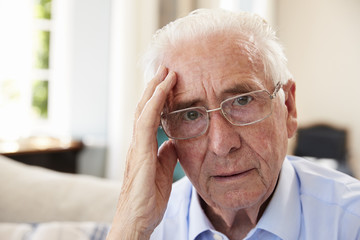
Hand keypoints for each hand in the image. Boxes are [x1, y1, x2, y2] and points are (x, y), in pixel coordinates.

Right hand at [107, 66, 177, 239]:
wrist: (137, 220)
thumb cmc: (148, 199)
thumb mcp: (164, 172)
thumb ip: (167, 155)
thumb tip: (173, 141)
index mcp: (144, 147)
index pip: (149, 116)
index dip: (158, 98)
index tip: (169, 82)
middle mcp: (137, 143)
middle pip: (144, 108)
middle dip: (154, 87)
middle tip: (165, 68)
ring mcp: (137, 147)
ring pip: (143, 110)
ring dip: (154, 89)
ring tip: (164, 71)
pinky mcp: (140, 153)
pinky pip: (146, 122)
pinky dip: (154, 104)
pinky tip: (163, 90)